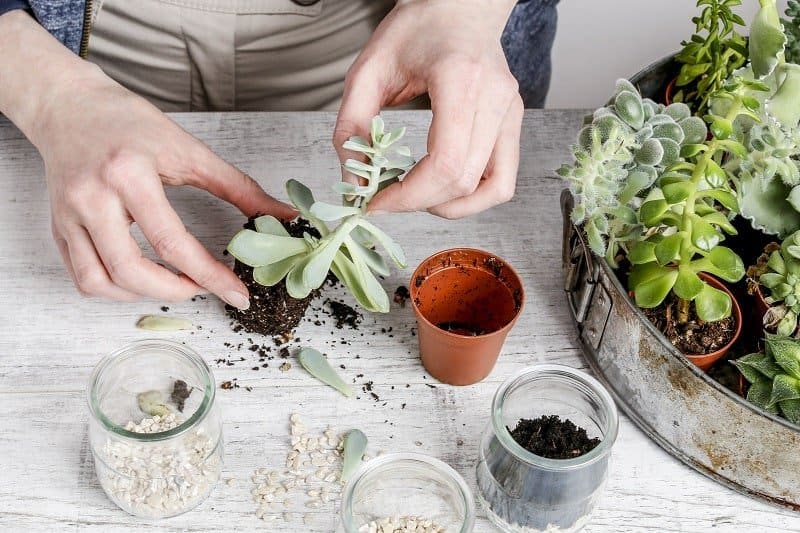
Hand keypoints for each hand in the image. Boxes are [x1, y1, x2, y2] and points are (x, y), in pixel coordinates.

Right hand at [32, 69, 294, 306]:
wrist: (69, 106)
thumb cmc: (129, 123)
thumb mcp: (189, 149)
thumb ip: (239, 187)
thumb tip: (282, 215)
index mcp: (128, 174)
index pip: (172, 242)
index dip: (210, 275)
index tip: (237, 294)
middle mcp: (92, 197)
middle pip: (131, 271)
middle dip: (175, 292)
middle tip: (203, 288)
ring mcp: (68, 215)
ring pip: (99, 282)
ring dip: (141, 295)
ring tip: (173, 283)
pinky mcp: (57, 226)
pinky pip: (82, 277)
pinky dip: (114, 289)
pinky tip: (140, 278)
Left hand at [334, 0, 522, 218]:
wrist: (459, 6)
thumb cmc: (417, 28)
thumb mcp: (369, 68)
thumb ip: (353, 124)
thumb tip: (354, 178)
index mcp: (460, 79)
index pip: (445, 162)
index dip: (408, 196)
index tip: (377, 202)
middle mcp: (494, 98)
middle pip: (464, 181)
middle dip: (420, 203)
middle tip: (388, 199)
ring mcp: (511, 111)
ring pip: (493, 188)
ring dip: (452, 207)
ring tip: (419, 197)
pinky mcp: (513, 121)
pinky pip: (503, 179)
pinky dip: (474, 196)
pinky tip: (445, 189)